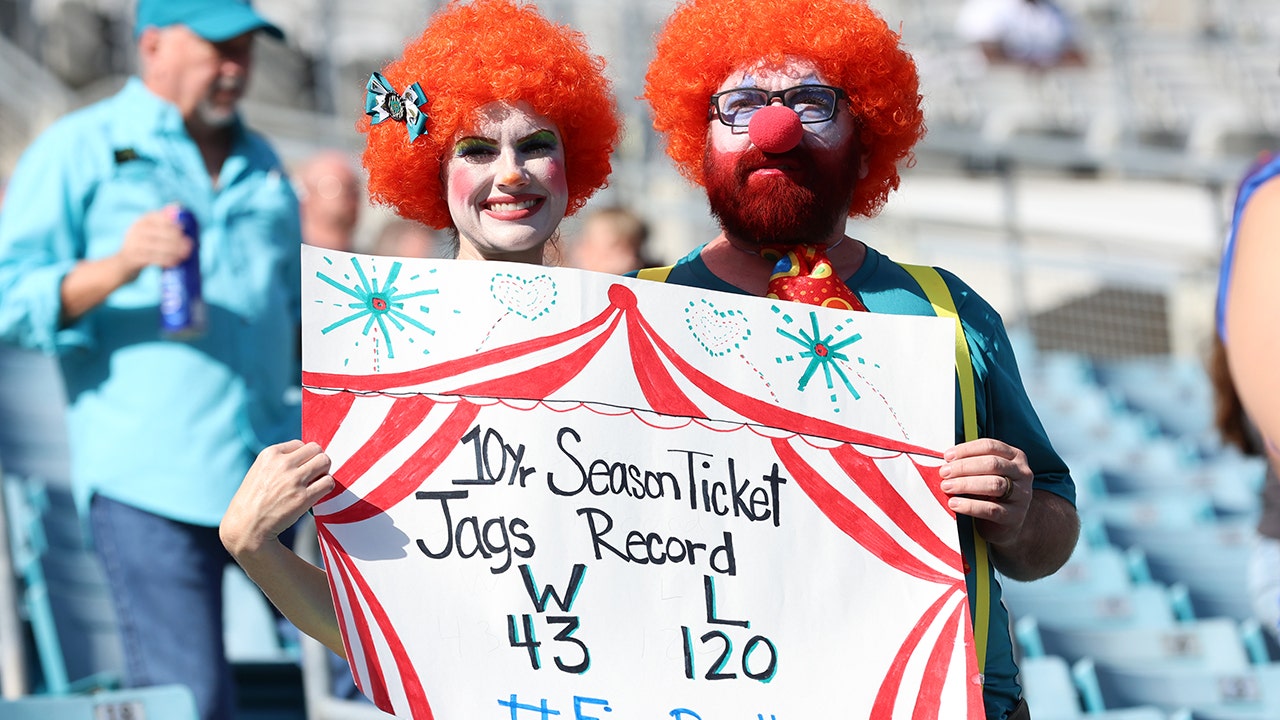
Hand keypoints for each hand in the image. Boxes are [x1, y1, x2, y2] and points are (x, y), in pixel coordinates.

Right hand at [114, 206, 193, 280]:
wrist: (124, 264)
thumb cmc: (145, 245)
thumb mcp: (151, 231)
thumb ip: (163, 220)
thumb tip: (179, 205)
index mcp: (142, 221)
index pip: (157, 217)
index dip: (171, 221)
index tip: (184, 227)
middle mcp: (136, 229)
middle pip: (159, 232)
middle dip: (176, 239)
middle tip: (190, 245)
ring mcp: (133, 243)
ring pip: (157, 246)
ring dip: (173, 250)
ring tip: (185, 254)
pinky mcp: (133, 257)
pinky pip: (151, 258)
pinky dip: (165, 260)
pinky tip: (175, 262)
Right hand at [222, 440, 333, 556]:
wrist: (245, 527)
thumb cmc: (253, 500)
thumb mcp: (259, 471)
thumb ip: (278, 461)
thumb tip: (306, 456)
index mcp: (270, 454)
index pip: (300, 444)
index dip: (304, 457)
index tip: (301, 468)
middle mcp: (282, 464)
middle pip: (316, 449)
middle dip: (317, 461)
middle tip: (313, 475)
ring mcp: (293, 480)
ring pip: (325, 461)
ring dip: (324, 472)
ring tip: (316, 483)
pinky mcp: (303, 497)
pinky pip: (328, 482)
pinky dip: (327, 487)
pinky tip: (318, 494)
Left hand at [939, 438, 1032, 546]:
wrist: (1003, 525)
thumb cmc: (990, 494)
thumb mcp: (985, 474)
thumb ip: (971, 464)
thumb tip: (947, 461)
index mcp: (1015, 457)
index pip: (990, 446)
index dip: (967, 449)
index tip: (948, 456)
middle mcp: (1022, 474)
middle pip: (992, 464)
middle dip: (964, 467)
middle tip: (944, 472)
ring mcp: (1021, 495)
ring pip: (993, 485)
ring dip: (965, 484)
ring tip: (946, 486)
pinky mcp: (1015, 516)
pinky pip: (991, 509)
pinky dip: (969, 505)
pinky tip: (954, 504)